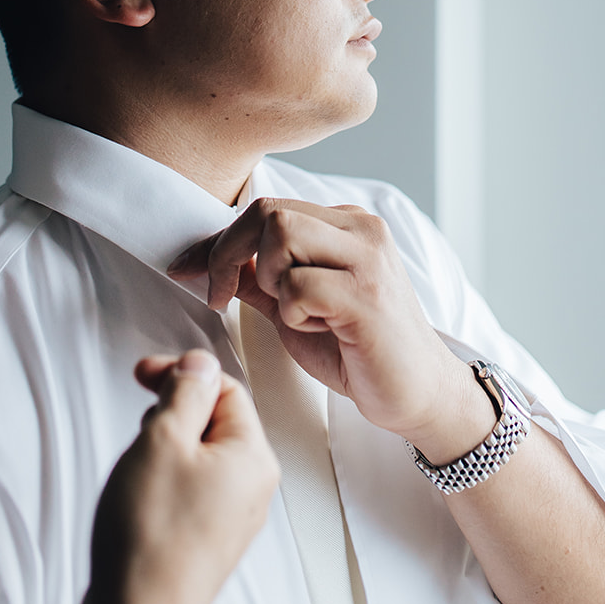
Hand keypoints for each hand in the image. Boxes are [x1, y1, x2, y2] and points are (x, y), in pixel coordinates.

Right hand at [76, 350, 279, 603]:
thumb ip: (185, 391)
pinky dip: (165, 480)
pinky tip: (140, 498)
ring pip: (199, 455)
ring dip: (165, 448)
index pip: (226, 388)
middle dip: (172, 415)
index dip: (182, 374)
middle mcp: (252, 487)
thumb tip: (200, 363)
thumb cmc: (150, 536)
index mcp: (253, 456)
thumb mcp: (162, 438)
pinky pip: (192, 489)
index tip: (145, 376)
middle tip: (140, 428)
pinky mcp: (208, 539)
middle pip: (214, 420)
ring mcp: (231, 516)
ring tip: (137, 472)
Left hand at [169, 200, 494, 462]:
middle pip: (269, 212)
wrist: (417, 395)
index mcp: (345, 223)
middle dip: (230, 255)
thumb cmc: (358, 351)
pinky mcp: (367, 296)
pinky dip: (293, 313)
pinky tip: (319, 329)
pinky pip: (299, 286)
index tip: (187, 271)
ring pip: (282, 235)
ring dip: (269, 281)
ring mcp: (368, 258)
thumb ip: (259, 278)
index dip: (219, 239)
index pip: (267, 207)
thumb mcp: (297, 309)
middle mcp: (361, 228)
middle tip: (223, 297)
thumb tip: (201, 261)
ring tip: (295, 314)